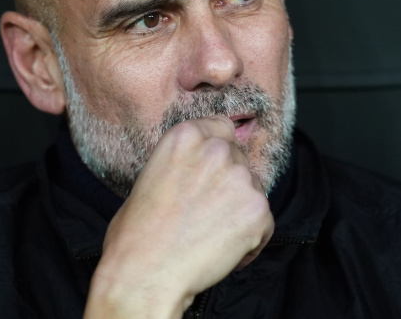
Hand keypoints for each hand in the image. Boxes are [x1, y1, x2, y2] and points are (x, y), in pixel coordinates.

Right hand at [84, 116, 273, 317]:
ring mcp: (240, 178)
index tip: (214, 172)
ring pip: (253, 191)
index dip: (220, 152)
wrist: (145, 273)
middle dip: (230, 185)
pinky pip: (264, 224)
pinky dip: (250, 241)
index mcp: (186, 136)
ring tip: (211, 237)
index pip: (222, 128)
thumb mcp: (151, 176)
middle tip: (207, 213)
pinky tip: (223, 252)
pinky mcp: (258, 209)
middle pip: (240, 160)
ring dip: (240, 212)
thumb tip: (200, 172)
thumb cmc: (136, 234)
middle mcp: (217, 149)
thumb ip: (184, 163)